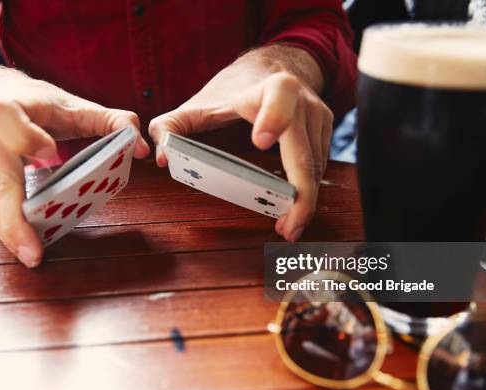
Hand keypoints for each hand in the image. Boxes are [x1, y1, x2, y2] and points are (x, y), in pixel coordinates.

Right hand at [0, 65, 148, 266]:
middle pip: (0, 179)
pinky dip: (1, 223)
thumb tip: (141, 147)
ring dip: (9, 230)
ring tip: (30, 254)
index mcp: (8, 109)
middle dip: (14, 218)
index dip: (32, 141)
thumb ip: (111, 121)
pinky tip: (18, 240)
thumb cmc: (35, 103)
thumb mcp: (73, 106)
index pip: (19, 130)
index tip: (50, 155)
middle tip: (33, 251)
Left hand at [149, 45, 331, 241]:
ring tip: (288, 227)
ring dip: (305, 200)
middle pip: (305, 148)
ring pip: (316, 163)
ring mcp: (316, 114)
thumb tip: (161, 158)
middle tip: (287, 227)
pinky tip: (294, 210)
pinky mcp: (324, 127)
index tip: (260, 142)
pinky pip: (320, 163)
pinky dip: (309, 189)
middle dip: (299, 193)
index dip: (273, 116)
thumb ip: (170, 127)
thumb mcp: (196, 104)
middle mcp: (298, 100)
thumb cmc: (231, 89)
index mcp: (264, 90)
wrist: (269, 67)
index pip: (278, 95)